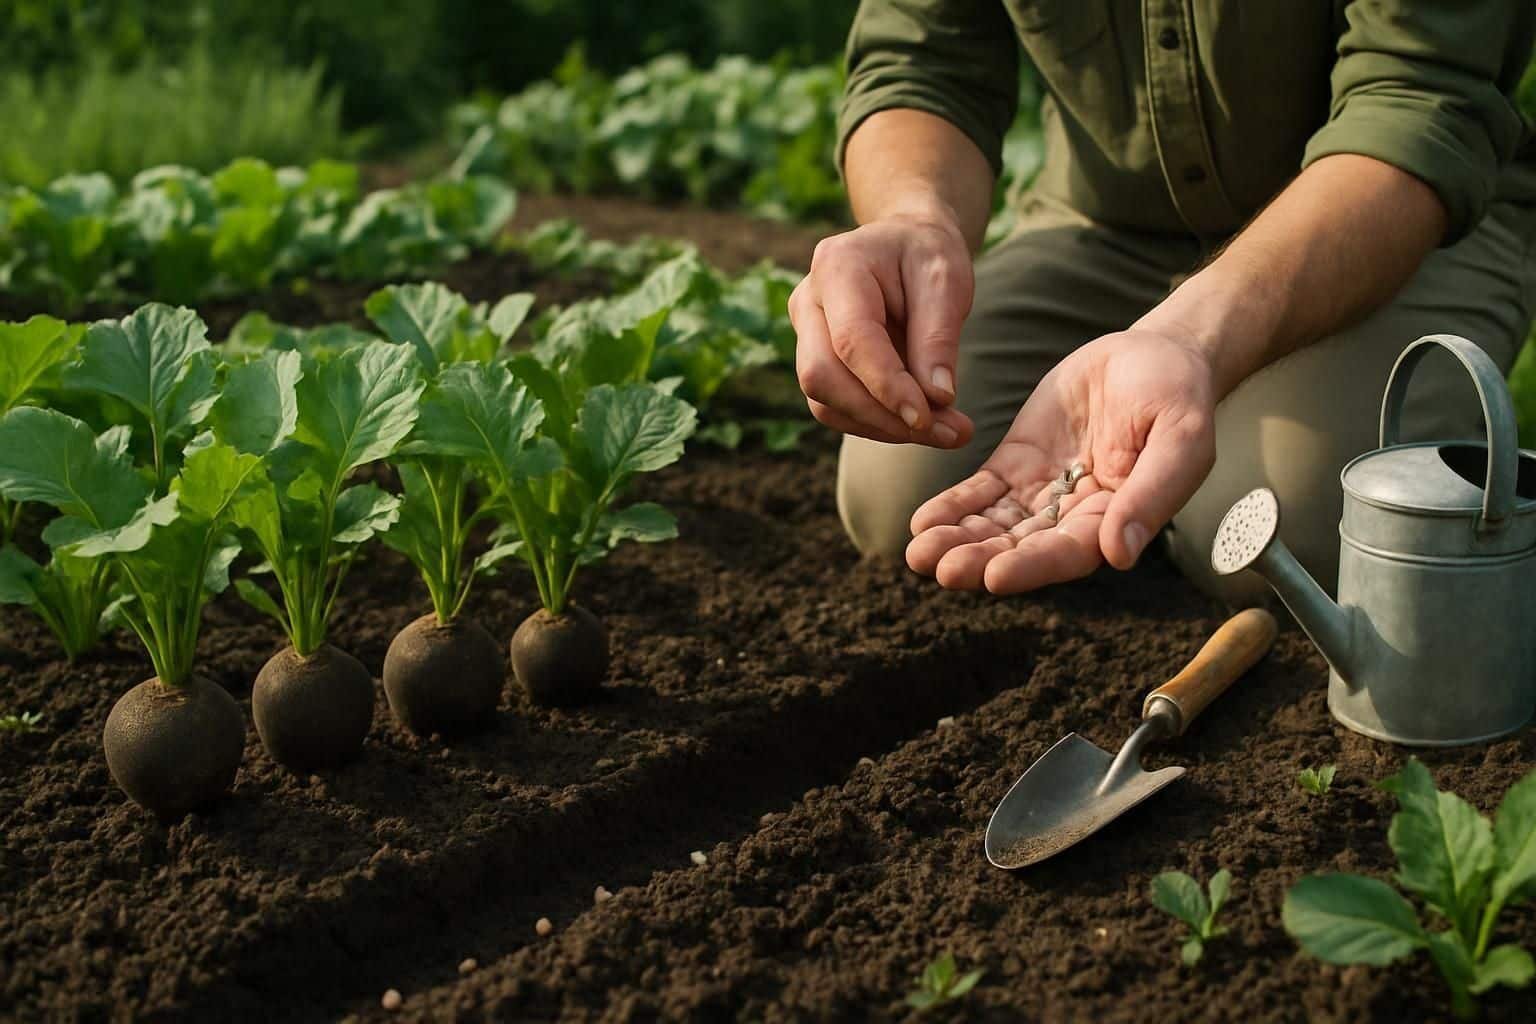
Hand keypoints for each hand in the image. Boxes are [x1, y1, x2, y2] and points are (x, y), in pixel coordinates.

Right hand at [789, 211, 975, 447]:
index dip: (886, 385)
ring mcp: (804, 332)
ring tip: (946, 431)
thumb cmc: (927, 256)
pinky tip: (919, 422)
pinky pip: (834, 406)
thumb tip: (937, 398)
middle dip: (882, 415)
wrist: (906, 245)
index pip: (851, 339)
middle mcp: (808, 300)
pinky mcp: (814, 360)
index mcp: (837, 266)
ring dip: (882, 427)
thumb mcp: (947, 280)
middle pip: (822, 376)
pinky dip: (877, 423)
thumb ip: (939, 337)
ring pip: (824, 400)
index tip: (928, 417)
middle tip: (949, 434)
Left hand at [905, 329, 1218, 592]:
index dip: (1032, 566)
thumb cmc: (1179, 397)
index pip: (1069, 552)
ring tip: (918, 552)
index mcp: (1116, 519)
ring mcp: (1042, 490)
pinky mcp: (1018, 462)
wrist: (1154, 354)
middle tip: (939, 569)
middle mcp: (1074, 516)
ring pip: (994, 524)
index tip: (994, 577)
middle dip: (979, 559)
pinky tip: (922, 521)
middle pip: (1021, 547)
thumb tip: (1120, 555)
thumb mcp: (1180, 437)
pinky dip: (952, 506)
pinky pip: (981, 490)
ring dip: (957, 539)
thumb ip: (1151, 494)